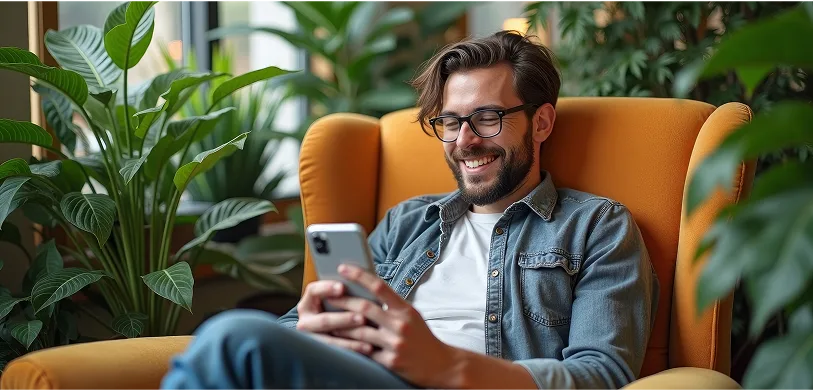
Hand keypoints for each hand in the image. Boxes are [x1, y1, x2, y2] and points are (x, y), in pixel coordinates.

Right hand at [295, 279, 372, 354]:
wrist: (333, 330)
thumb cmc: (341, 308)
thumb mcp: (338, 299)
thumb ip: (344, 292)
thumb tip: (362, 281)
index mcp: (308, 303)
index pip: (313, 291)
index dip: (326, 288)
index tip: (342, 287)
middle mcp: (306, 322)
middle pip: (323, 320)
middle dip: (343, 319)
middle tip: (361, 317)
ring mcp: (312, 339)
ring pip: (330, 340)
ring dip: (350, 339)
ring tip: (368, 337)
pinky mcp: (321, 353)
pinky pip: (337, 353)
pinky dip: (353, 349)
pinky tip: (367, 348)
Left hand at [325, 264, 458, 388]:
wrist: (441, 365)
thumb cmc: (422, 337)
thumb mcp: (412, 315)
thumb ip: (392, 305)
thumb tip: (367, 292)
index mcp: (405, 309)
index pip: (379, 287)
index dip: (359, 275)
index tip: (343, 267)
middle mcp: (400, 325)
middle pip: (364, 308)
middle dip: (342, 301)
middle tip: (327, 295)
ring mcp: (394, 344)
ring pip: (359, 331)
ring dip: (340, 325)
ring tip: (327, 320)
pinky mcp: (390, 362)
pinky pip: (364, 352)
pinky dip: (350, 345)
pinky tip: (339, 341)